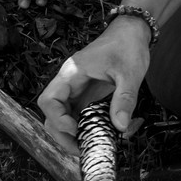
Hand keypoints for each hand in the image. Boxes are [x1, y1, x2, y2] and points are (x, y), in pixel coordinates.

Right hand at [38, 17, 151, 152]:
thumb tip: (121, 127)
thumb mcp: (130, 73)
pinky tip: (100, 135)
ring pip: (62, 117)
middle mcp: (69, 83)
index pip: (48, 100)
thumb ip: (124, 99)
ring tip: (89, 146)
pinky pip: (77, 115)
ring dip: (71, 135)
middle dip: (62, 135)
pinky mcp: (86, 95)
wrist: (131, 32)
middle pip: (51, 114)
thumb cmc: (128, 46)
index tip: (77, 129)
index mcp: (72, 73)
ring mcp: (76, 90)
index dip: (58, 119)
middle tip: (82, 149)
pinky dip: (84, 128)